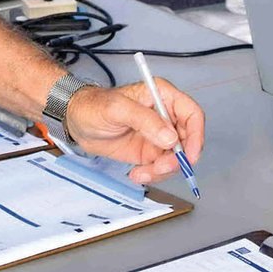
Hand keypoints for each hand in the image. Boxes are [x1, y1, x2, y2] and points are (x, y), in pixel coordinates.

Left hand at [63, 79, 204, 186]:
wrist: (75, 121)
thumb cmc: (93, 106)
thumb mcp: (118, 109)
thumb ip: (145, 120)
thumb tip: (170, 138)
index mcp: (162, 96)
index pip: (192, 114)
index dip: (197, 135)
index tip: (190, 155)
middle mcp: (164, 115)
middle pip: (188, 140)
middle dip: (177, 158)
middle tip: (160, 168)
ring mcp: (158, 135)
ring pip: (175, 158)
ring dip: (162, 170)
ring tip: (141, 172)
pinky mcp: (149, 151)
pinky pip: (161, 167)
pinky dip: (152, 175)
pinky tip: (136, 173)